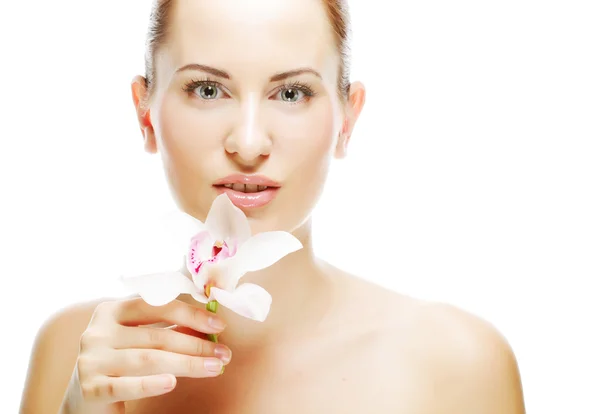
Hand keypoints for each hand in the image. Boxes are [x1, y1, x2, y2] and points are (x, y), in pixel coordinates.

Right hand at [60, 298, 229, 413]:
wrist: (83, 401)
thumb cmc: (119, 364)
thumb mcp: (139, 340)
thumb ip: (166, 329)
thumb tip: (209, 326)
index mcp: (111, 311)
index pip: (156, 307)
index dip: (190, 314)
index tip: (218, 325)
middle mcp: (97, 332)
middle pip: (157, 336)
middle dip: (196, 344)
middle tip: (224, 353)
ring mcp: (91, 360)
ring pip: (148, 359)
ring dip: (187, 364)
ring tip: (214, 368)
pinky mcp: (90, 388)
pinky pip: (126, 385)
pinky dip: (151, 384)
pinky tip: (173, 383)